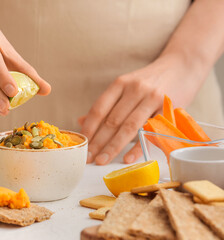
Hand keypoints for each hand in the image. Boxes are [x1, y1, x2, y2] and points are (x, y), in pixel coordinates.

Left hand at [80, 54, 204, 164]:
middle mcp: (135, 89)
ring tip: (102, 160)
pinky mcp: (168, 109)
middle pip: (112, 120)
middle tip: (89, 158)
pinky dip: (138, 146)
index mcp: (120, 83)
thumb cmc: (149, 80)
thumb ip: (106, 104)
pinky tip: (127, 158)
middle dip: (98, 142)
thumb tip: (82, 122)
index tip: (82, 144)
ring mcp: (152, 99)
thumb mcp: (125, 86)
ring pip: (128, 127)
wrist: (182, 67)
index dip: (89, 128)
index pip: (99, 109)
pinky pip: (150, 131)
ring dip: (113, 147)